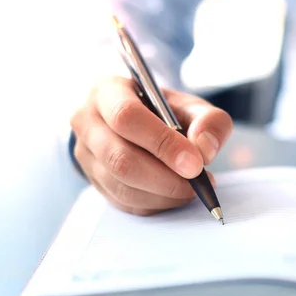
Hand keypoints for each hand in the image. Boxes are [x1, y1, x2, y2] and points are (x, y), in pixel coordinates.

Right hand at [70, 76, 232, 215]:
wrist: (145, 125)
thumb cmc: (167, 113)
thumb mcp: (193, 107)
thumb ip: (209, 121)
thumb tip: (204, 150)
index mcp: (107, 91)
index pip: (126, 116)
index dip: (162, 143)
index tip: (195, 163)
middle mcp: (88, 122)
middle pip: (120, 158)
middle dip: (165, 177)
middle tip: (198, 182)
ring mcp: (86, 155)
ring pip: (122, 186)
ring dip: (164, 194)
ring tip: (191, 188)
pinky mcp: (95, 182)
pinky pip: (125, 203)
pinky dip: (156, 204)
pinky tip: (175, 195)